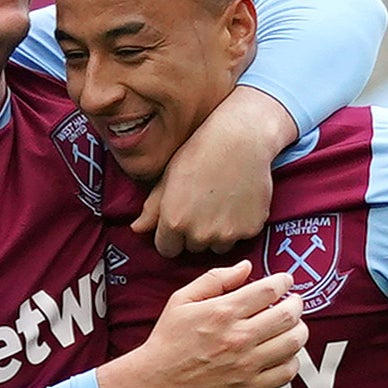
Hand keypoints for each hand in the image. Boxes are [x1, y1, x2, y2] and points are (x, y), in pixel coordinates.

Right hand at [97, 261, 304, 387]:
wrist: (157, 382)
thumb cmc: (168, 340)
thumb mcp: (182, 300)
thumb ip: (215, 279)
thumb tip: (245, 267)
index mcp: (222, 312)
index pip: (269, 290)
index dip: (283, 281)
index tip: (285, 281)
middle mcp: (238, 337)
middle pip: (288, 315)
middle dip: (296, 304)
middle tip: (293, 302)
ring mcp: (246, 364)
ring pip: (293, 342)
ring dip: (299, 330)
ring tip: (293, 326)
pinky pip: (286, 372)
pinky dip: (292, 359)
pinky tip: (283, 353)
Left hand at [131, 86, 291, 256]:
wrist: (242, 139)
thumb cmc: (200, 152)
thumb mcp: (169, 177)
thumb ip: (153, 208)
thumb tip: (137, 229)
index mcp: (174, 222)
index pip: (167, 249)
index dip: (172, 235)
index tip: (181, 219)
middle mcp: (200, 234)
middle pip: (193, 247)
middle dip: (195, 232)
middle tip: (204, 204)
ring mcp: (228, 234)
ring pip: (218, 245)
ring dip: (219, 232)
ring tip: (222, 202)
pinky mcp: (251, 229)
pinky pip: (242, 236)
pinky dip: (241, 224)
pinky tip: (239, 200)